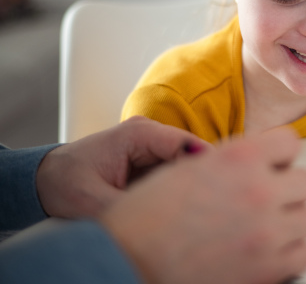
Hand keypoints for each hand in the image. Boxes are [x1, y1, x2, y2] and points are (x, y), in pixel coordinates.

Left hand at [37, 116, 212, 218]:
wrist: (43, 180)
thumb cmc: (63, 184)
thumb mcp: (95, 203)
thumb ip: (135, 208)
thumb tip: (167, 220)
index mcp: (138, 134)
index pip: (187, 145)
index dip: (205, 168)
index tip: (214, 194)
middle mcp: (150, 134)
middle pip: (193, 153)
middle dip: (201, 178)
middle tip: (206, 206)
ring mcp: (152, 145)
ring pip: (187, 164)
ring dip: (189, 184)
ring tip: (192, 208)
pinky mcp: (151, 158)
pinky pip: (175, 171)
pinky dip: (178, 188)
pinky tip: (178, 206)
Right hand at [100, 127, 305, 283]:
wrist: (124, 260)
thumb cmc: (146, 215)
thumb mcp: (189, 168)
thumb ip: (232, 161)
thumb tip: (262, 163)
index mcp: (239, 157)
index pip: (291, 142)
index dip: (280, 155)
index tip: (270, 166)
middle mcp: (260, 190)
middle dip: (288, 189)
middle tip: (266, 201)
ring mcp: (268, 232)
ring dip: (291, 222)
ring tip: (265, 229)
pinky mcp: (268, 269)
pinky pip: (303, 255)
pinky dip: (289, 254)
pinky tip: (265, 253)